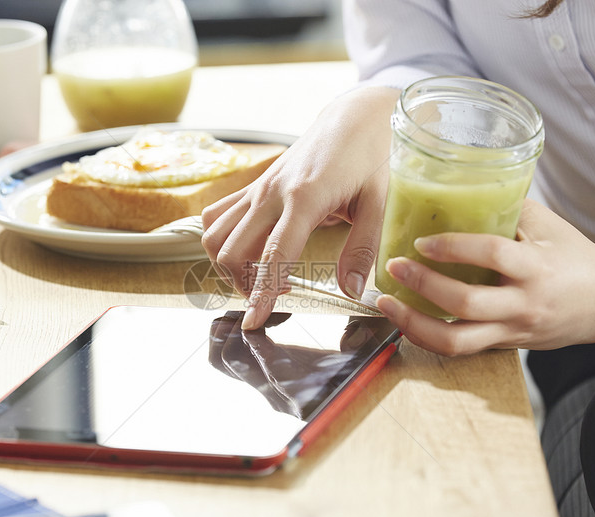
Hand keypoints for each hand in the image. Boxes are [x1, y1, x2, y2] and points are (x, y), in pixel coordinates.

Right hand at [201, 86, 400, 329]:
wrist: (354, 116)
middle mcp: (270, 193)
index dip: (261, 293)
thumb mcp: (379, 202)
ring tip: (263, 276)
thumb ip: (362, 248)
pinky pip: (216, 216)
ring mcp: (257, 189)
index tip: (254, 322)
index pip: (273, 256)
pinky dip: (222, 241)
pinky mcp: (253, 186)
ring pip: (215, 236)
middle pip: (231, 251)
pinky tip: (250, 251)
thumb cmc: (371, 156)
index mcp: (303, 198)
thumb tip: (352, 291)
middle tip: (279, 295)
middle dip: (245, 285)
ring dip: (229, 265)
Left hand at [374, 200, 594, 354]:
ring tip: (386, 303)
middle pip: (465, 304)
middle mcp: (524, 304)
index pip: (493, 254)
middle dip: (423, 285)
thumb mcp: (549, 226)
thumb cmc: (576, 256)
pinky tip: (406, 319)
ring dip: (413, 324)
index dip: (454, 247)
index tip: (423, 240)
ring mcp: (513, 331)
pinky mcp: (504, 346)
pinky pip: (459, 348)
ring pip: (455, 341)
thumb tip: (457, 186)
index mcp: (538, 267)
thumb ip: (507, 208)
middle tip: (395, 266)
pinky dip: (426, 335)